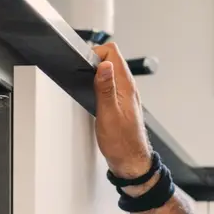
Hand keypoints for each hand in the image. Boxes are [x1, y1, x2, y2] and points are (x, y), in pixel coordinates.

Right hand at [92, 42, 155, 177]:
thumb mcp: (108, 114)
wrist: (130, 161)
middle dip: (94, 61)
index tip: (85, 66)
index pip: (113, 53)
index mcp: (126, 86)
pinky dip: (99, 84)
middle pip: (111, 59)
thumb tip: (104, 65)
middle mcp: (127, 87)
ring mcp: (124, 94)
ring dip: (96, 72)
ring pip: (109, 71)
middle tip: (82, 74)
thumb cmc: (121, 142)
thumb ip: (105, 88)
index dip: (96, 54)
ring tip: (86, 83)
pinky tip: (92, 94)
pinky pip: (109, 84)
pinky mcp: (120, 102)